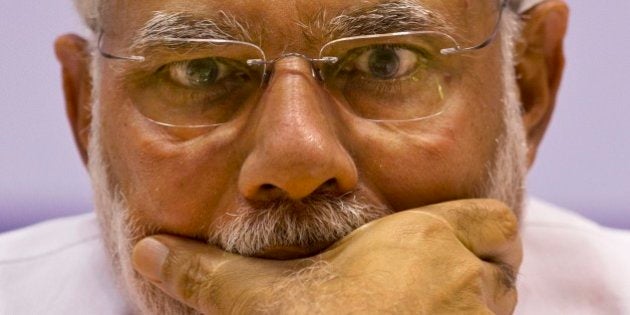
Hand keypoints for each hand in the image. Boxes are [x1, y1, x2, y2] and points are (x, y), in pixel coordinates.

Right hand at [132, 199, 521, 313]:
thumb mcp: (256, 301)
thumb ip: (207, 274)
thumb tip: (146, 249)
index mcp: (421, 238)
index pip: (494, 217)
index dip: (478, 228)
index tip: (449, 245)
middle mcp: (463, 277)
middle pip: (503, 261)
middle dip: (479, 271)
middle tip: (440, 288)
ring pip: (503, 301)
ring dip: (477, 307)